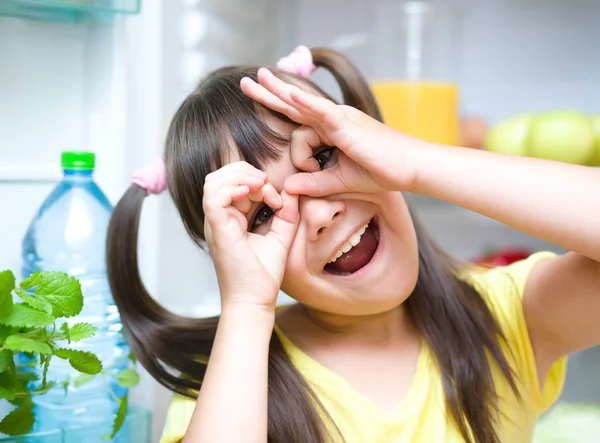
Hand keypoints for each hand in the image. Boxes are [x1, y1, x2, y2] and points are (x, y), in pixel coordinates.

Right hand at [203, 161, 298, 310]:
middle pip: (221, 177)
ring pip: (214, 182)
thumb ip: (286, 213)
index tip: (279, 200)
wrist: (255, 301)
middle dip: (246, 171)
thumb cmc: (263, 275)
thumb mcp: (280, 237)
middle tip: (266, 184)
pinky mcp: (217, 230)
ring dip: (239, 176)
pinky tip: (252, 193)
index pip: (234, 184)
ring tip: (260, 185)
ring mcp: (216, 224)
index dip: (258, 181)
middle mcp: (220, 219)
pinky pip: (214, 197)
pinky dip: (233, 187)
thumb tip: (291, 190)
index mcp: (232, 219)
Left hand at [240, 68, 426, 195]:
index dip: (298, 157)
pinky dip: (304, 103)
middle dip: (270, 93)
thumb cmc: (381, 173)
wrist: (410, 168)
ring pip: (303, 106)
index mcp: (332, 131)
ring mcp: (340, 118)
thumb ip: (314, 184)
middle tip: (247, 81)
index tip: (309, 174)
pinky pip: (321, 111)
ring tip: (257, 76)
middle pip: (295, 104)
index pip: (300, 130)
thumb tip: (287, 188)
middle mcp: (333, 119)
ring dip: (278, 90)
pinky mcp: (347, 124)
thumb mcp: (339, 182)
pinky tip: (287, 93)